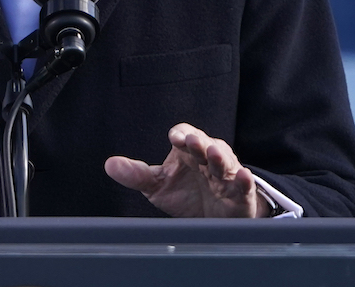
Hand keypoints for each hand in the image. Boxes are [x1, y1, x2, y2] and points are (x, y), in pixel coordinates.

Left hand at [104, 123, 269, 217]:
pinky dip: (244, 181)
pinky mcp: (240, 194)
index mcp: (188, 152)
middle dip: (199, 142)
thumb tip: (110, 164)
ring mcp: (226, 175)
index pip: (185, 134)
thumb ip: (136, 175)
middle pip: (206, 144)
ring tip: (213, 154)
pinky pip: (244, 185)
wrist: (213, 219)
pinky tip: (243, 177)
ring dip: (220, 157)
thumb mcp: (158, 185)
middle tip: (193, 142)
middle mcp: (208, 158)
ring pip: (225, 161)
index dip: (182, 134)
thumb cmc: (186, 194)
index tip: (175, 138)